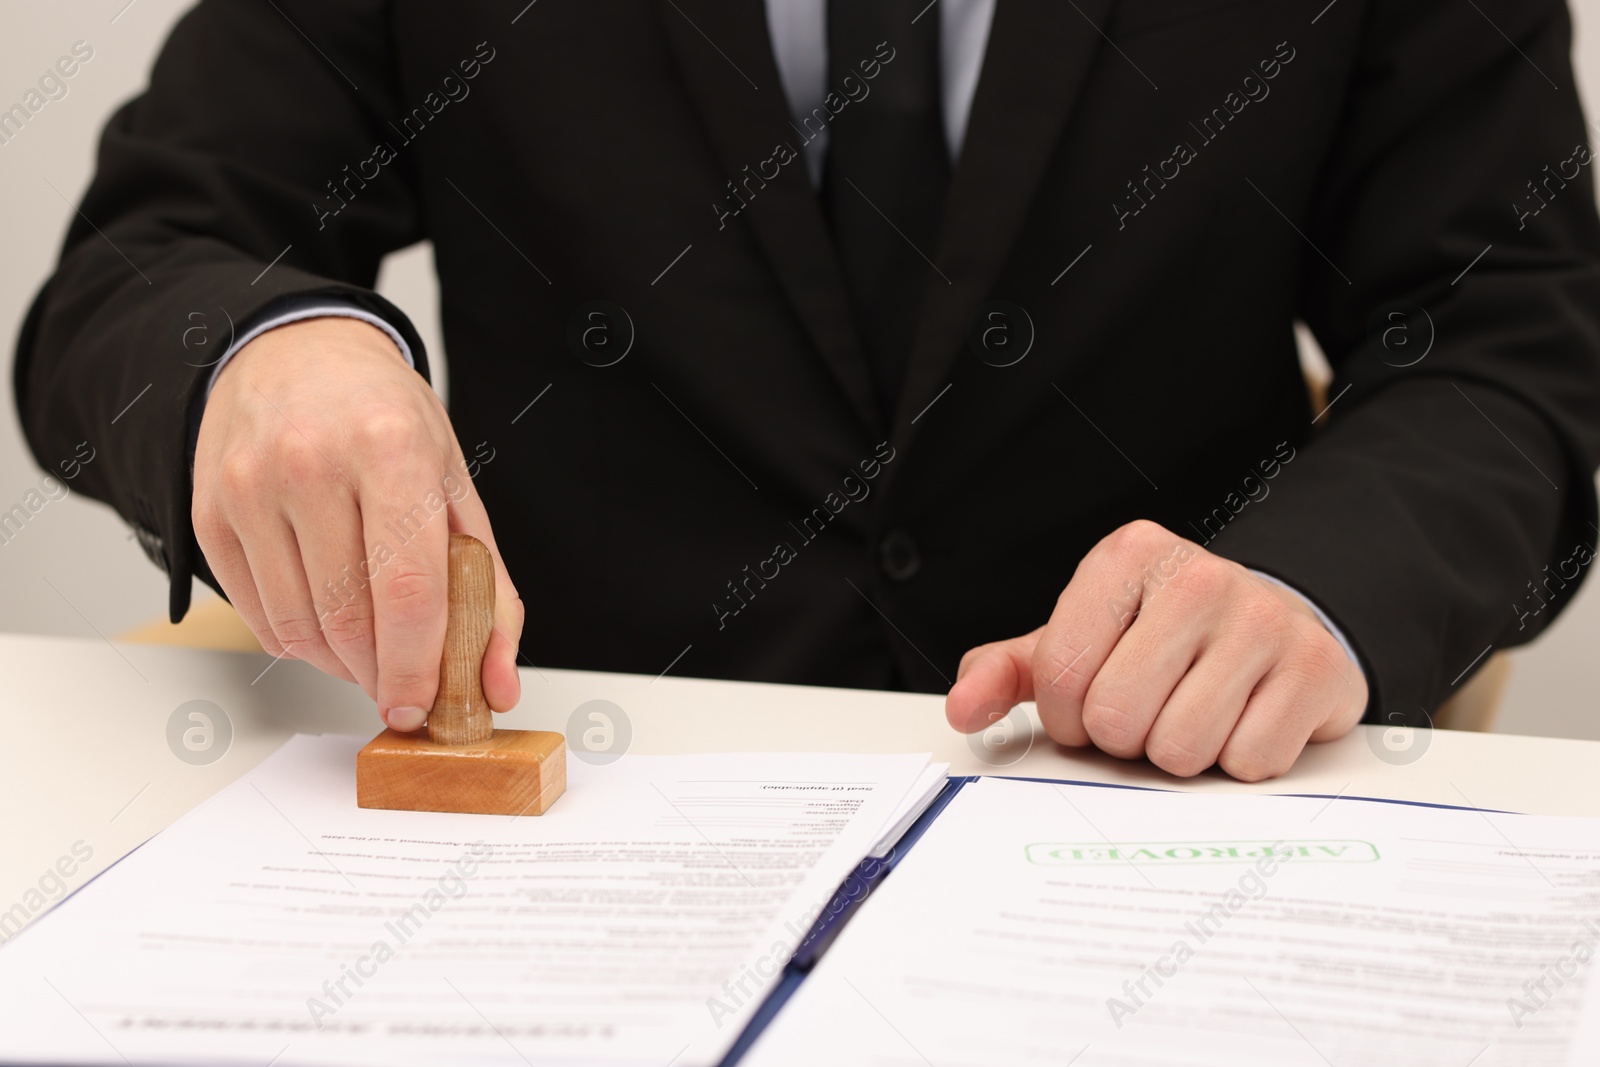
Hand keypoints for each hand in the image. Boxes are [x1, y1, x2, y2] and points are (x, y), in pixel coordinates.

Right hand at [192, 316, 522, 729]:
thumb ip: (488, 587)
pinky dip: (299, 640)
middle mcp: (310, 464)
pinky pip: (258, 615)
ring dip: (342, 664)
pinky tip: (327, 620)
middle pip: (349, 619)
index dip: (418, 664)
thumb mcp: (452, 484)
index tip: (424, 706)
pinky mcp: (209, 513)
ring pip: (299, 628)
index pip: (407, 588)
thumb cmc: (383, 417)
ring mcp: (249, 487)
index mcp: (389, 448)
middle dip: (383, 673)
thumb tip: (497, 683)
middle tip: (404, 684)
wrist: (296, 350)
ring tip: (370, 650)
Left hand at [945, 520, 1365, 780]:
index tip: (1090, 699)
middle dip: (1123, 737)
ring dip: (1179, 754)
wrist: (1270, 625)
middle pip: (1119, 718)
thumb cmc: (1157, 640)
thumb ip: (1008, 673)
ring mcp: (1265, 619)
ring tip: (1193, 712)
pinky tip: (1243, 719)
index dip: (1067, 715)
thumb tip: (962, 710)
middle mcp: (1199, 575)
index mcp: (1127, 555)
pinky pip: (1248, 762)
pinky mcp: (1318, 669)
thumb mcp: (1075, 643)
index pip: (1059, 676)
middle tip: (1148, 710)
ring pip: (1183, 748)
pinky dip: (1238, 762)